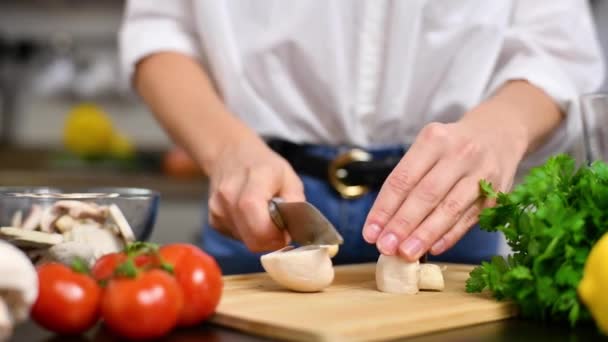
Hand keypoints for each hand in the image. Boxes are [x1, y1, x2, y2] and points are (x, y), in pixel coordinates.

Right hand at [206, 136, 304, 251]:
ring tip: (263, 215)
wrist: (231, 154)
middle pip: (252, 239)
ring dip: (259, 236)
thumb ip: (296, 206)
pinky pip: (236, 237)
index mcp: (254, 179)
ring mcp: (217, 208)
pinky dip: (247, 233)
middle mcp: (229, 194)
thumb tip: (291, 234)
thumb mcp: (290, 179)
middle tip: (278, 227)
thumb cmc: (266, 167)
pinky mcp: (213, 219)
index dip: (277, 236)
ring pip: (245, 241)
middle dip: (270, 240)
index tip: (286, 230)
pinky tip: (250, 216)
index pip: (260, 225)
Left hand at [362, 101, 529, 260]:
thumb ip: (407, 181)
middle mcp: (460, 153)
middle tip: (386, 247)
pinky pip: (469, 218)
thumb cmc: (450, 147)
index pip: (403, 179)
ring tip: (407, 254)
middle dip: (403, 224)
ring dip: (425, 235)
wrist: (499, 134)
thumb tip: (384, 225)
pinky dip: (450, 236)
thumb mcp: (427, 148)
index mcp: (434, 139)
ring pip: (450, 209)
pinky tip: (433, 249)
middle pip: (426, 195)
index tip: (370, 233)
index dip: (384, 209)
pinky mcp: (498, 193)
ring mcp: (482, 173)